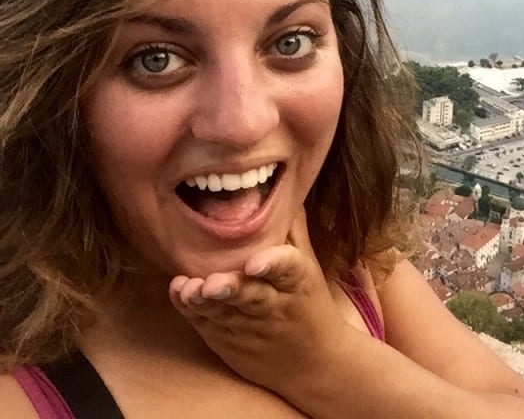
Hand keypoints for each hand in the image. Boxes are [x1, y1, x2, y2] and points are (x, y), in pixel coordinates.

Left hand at [168, 211, 352, 393]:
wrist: (313, 364)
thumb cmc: (309, 304)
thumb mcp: (309, 266)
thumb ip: (293, 230)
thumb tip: (283, 190)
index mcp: (298, 282)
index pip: (289, 269)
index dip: (273, 264)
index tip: (256, 262)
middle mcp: (274, 305)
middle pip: (252, 296)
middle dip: (232, 289)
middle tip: (213, 282)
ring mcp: (250, 327)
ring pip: (224, 312)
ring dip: (205, 301)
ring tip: (189, 289)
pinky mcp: (229, 342)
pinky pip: (208, 324)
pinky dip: (193, 311)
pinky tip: (181, 294)